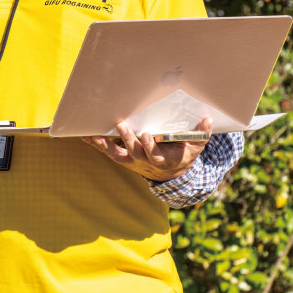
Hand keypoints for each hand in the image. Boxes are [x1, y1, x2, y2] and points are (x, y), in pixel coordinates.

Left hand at [83, 118, 212, 181]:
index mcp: (164, 159)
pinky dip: (97, 144)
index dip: (150, 146)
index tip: (147, 134)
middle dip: (128, 139)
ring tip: (93, 133)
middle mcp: (146, 162)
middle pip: (135, 152)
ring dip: (105, 144)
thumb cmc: (183, 154)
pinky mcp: (124, 158)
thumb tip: (207, 119)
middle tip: (122, 125)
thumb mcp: (195, 146)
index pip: (155, 154)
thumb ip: (201, 134)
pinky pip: (108, 152)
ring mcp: (133, 161)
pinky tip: (85, 135)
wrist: (172, 173)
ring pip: (117, 154)